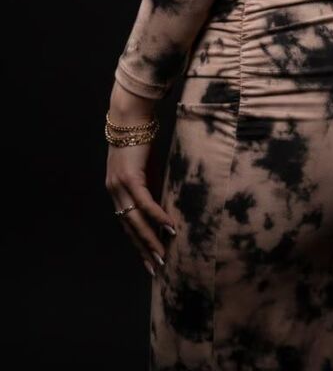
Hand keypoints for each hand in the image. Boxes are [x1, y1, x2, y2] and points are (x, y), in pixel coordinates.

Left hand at [105, 87, 175, 278]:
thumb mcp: (146, 167)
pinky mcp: (130, 177)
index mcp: (116, 191)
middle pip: (129, 228)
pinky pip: (145, 202)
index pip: (126, 224)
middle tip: (156, 267)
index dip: (137, 242)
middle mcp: (114, 192)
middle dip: (143, 249)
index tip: (149, 259)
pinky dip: (157, 216)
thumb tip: (165, 203)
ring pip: (135, 220)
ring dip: (150, 239)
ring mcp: (120, 186)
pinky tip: (169, 227)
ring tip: (162, 255)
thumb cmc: (141, 138)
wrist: (131, 115)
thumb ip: (151, 185)